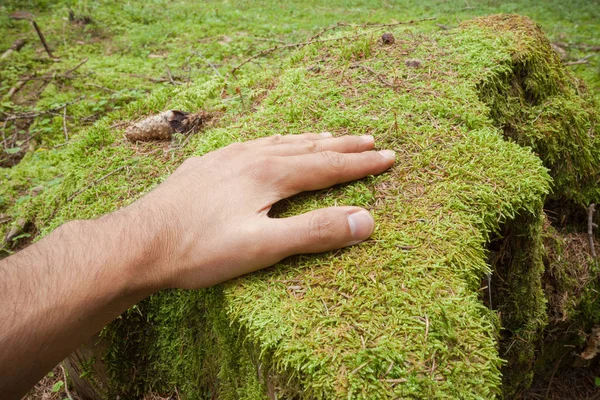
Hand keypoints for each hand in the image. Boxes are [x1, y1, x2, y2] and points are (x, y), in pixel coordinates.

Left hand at [127, 133, 394, 289]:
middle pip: (308, 148)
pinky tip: (270, 143)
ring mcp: (227, 157)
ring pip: (280, 142)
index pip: (328, 166)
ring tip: (330, 136)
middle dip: (343, 146)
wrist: (136, 244)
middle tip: (370, 140)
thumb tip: (366, 220)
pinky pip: (253, 144)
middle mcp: (251, 157)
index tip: (389, 156)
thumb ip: (314, 232)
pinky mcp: (208, 165)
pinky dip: (275, 142)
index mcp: (269, 174)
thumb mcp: (262, 247)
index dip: (361, 163)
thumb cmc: (197, 250)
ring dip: (310, 140)